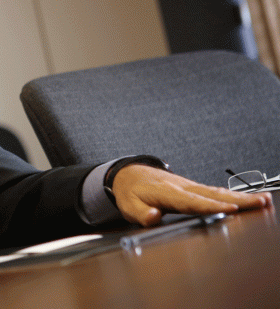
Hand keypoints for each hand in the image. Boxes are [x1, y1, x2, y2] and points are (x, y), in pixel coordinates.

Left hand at [112, 164, 272, 225]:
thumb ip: (141, 214)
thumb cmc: (130, 192)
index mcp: (166, 192)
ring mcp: (189, 186)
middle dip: (237, 200)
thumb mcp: (129, 206)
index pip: (191, 201)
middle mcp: (182, 186)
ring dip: (241, 197)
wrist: (128, 175)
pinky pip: (215, 192)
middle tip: (260, 203)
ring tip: (264, 201)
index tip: (229, 210)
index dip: (210, 206)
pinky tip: (248, 200)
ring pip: (218, 192)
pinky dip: (233, 195)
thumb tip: (153, 217)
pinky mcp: (193, 188)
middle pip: (212, 194)